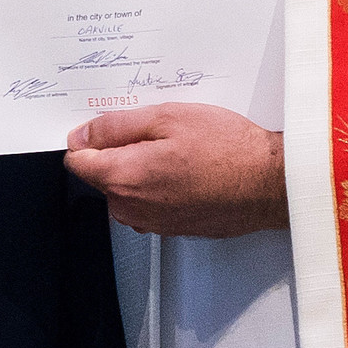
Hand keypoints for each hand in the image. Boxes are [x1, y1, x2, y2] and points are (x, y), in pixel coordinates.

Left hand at [65, 103, 288, 239]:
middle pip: (103, 175)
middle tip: (160, 132)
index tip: (113, 126)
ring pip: (128, 188)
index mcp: (122, 179)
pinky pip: (151, 202)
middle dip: (122, 151)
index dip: (91, 138)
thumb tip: (82, 133)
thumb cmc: (227, 150)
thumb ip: (116, 126)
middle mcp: (131, 209)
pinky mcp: (171, 229)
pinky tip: (190, 169)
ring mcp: (152, 223)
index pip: (77, 160)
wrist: (271, 185)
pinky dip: (162, 185)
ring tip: (181, 150)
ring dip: (143, 168)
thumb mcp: (167, 117)